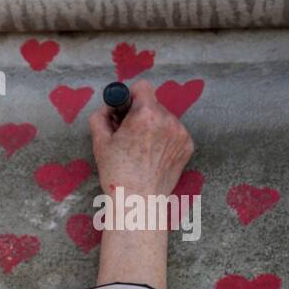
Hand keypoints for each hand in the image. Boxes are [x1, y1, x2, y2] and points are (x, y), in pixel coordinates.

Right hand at [88, 79, 194, 200]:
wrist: (138, 200)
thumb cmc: (117, 173)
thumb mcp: (100, 142)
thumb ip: (101, 116)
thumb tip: (109, 107)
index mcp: (145, 114)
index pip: (142, 87)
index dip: (130, 96)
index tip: (125, 110)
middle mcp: (167, 119)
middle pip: (153, 104)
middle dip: (141, 115)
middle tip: (129, 136)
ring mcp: (181, 133)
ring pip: (164, 119)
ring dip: (153, 128)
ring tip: (141, 150)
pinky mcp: (188, 145)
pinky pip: (174, 133)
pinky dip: (164, 140)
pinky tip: (153, 157)